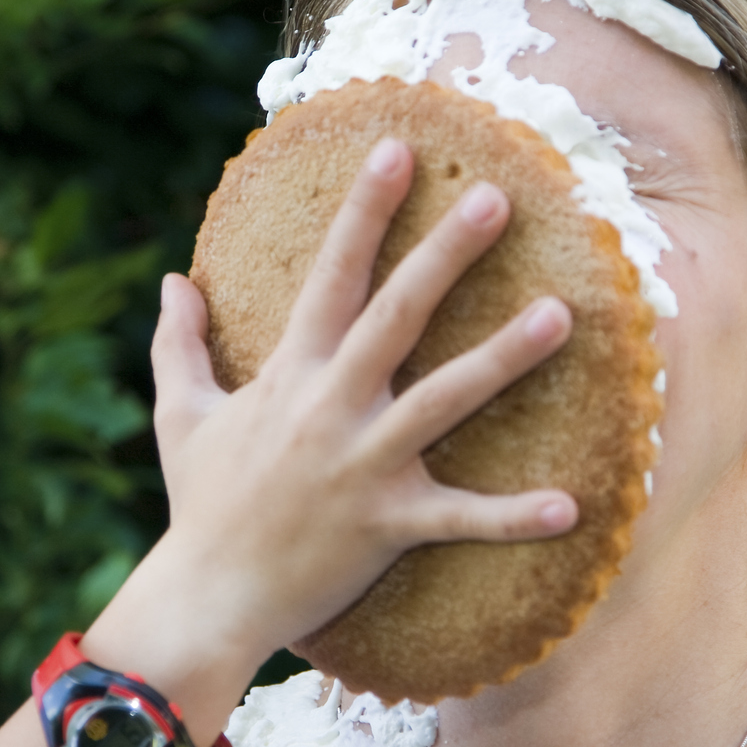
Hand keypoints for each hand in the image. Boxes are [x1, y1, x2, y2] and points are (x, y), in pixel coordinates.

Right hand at [86, 138, 575, 719]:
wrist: (207, 596)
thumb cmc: (200, 504)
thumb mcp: (181, 415)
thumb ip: (177, 343)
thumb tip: (172, 280)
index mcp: (290, 373)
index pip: (332, 274)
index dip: (365, 210)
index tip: (398, 149)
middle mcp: (330, 407)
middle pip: (397, 316)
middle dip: (446, 254)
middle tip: (498, 197)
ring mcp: (362, 465)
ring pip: (443, 401)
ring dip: (503, 357)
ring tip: (561, 313)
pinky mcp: (386, 525)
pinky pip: (460, 519)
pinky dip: (514, 517)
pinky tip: (574, 506)